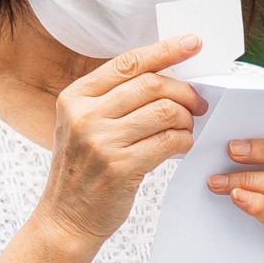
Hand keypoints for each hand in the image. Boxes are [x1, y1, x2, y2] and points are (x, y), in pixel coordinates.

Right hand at [34, 34, 205, 250]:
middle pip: (151, 85)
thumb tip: (166, 76)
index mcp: (74, 98)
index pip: (128, 64)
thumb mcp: (81, 126)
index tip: (193, 44)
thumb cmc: (82, 170)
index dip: (165, 50)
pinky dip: (184, 141)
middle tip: (198, 103)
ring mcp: (101, 142)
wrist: (65, 218)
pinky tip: (181, 146)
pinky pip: (169, 141)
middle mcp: (84, 116)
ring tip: (187, 128)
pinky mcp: (121, 167)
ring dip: (186, 118)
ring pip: (165, 112)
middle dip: (184, 91)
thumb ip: (113, 100)